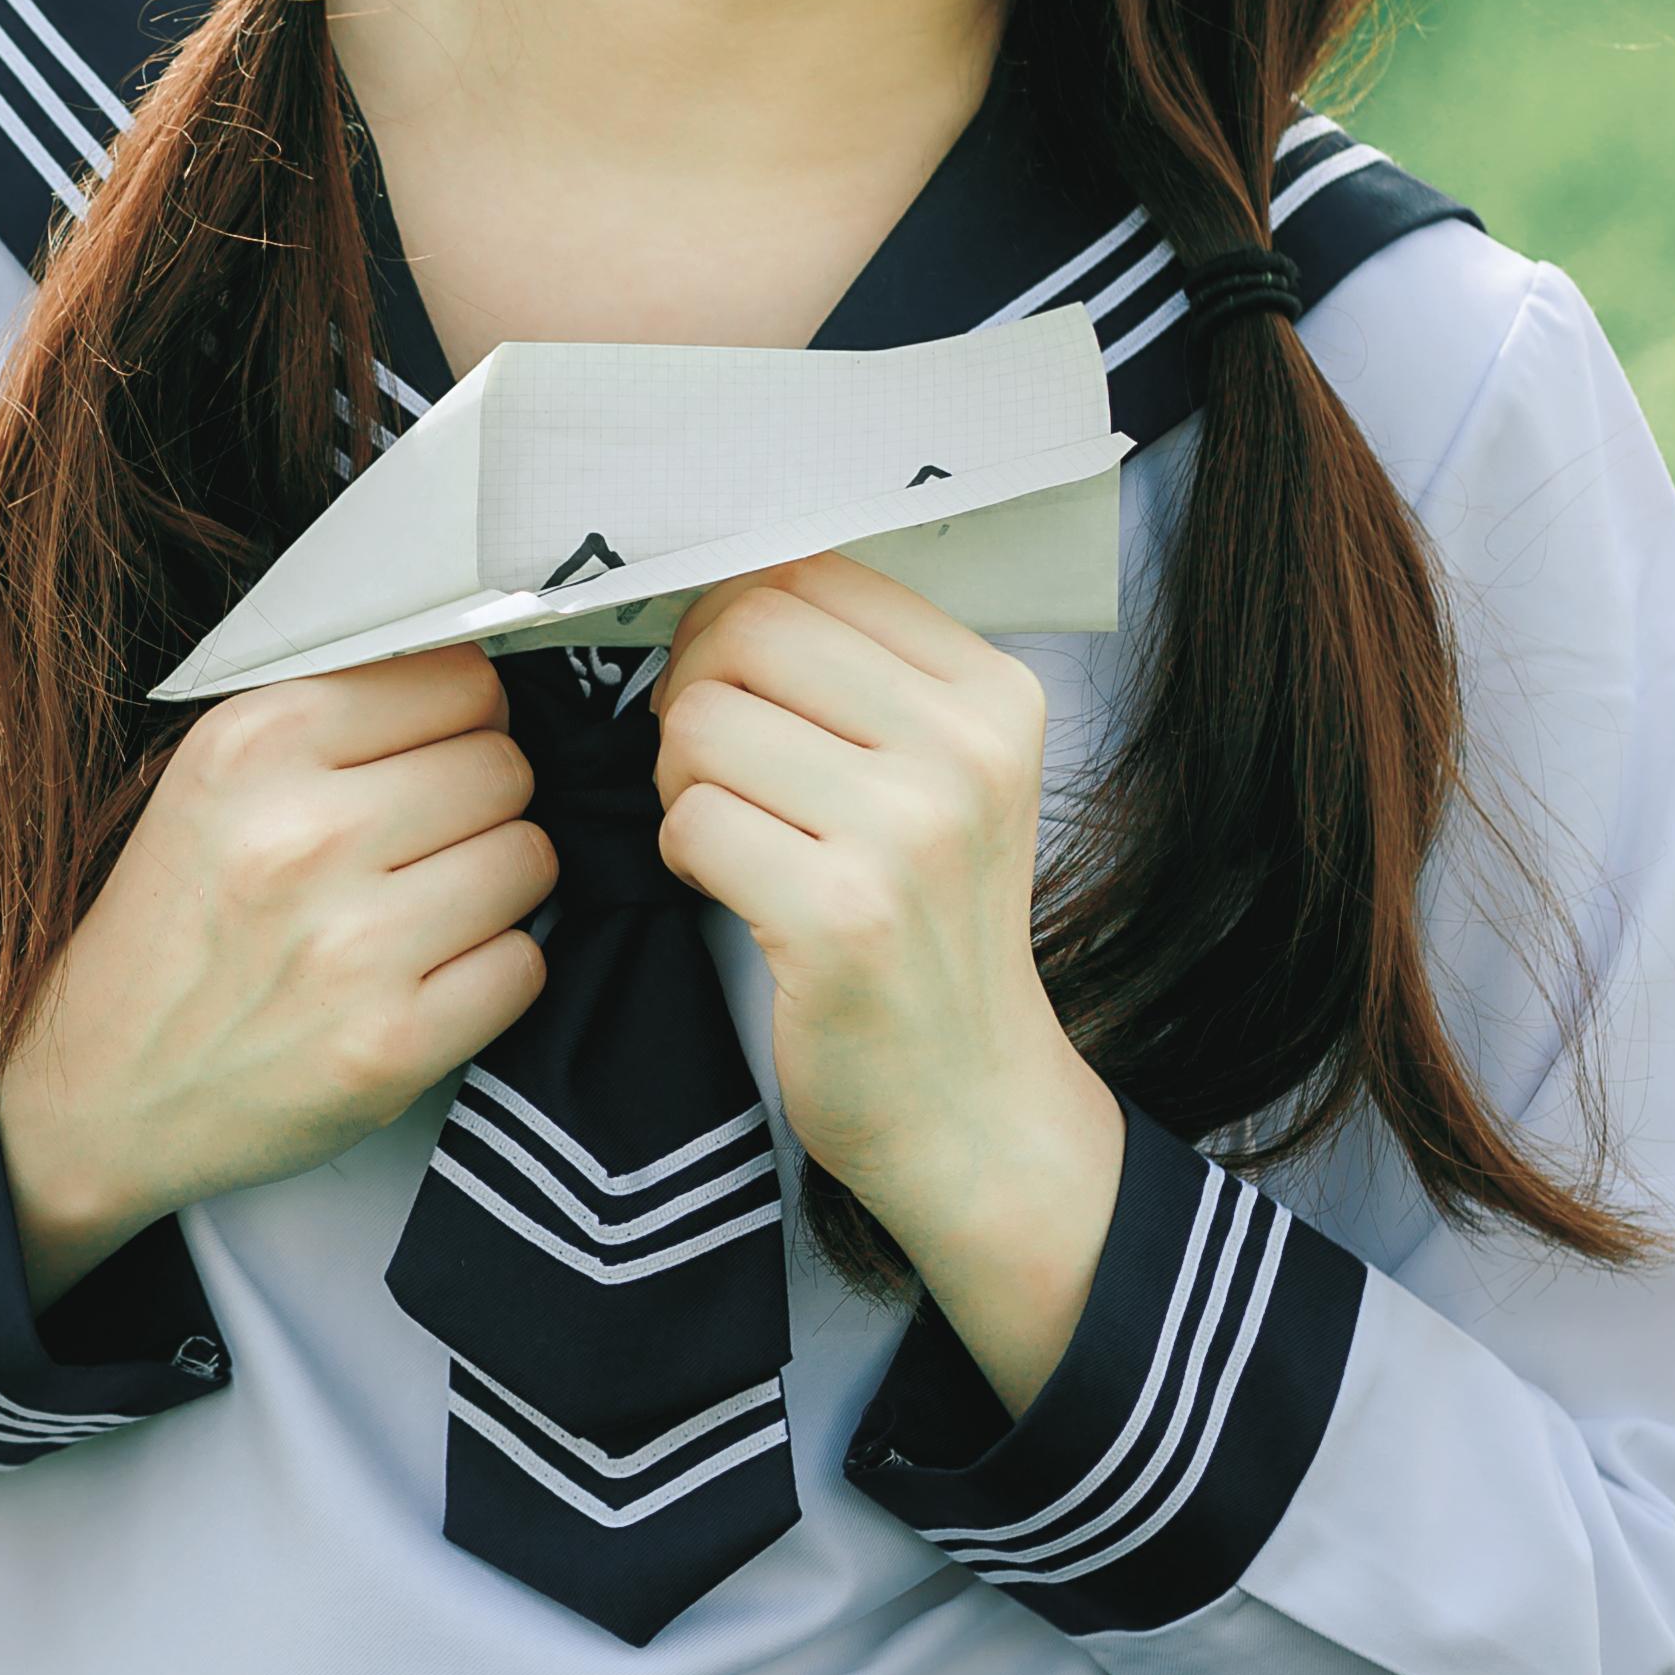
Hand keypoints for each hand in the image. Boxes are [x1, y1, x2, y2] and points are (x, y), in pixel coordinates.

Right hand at [0, 649, 554, 1302]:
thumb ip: (328, 724)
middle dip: (479, 806)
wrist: (94, 1098)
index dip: (457, 724)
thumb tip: (477, 687)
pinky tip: (422, 981)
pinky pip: (525, 965)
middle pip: (505, 767)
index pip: (460, 679)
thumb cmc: (165, 936)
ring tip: (418, 915)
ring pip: (529, 859)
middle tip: (417, 850)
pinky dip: (491, 974)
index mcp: (251, 746)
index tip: (421, 763)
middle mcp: (302, 834)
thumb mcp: (207, 785)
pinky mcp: (394, 1045)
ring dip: (493, 889)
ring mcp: (352, 945)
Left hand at [652, 554, 1122, 1413]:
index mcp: (993, 695)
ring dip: (680, 780)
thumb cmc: (927, 924)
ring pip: (701, 723)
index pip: (809, 574)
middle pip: (746, 632)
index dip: (733, 621)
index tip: (736, 688)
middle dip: (695, 693)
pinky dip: (682, 853)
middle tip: (713, 765)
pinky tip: (730, 887)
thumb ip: (856, 673)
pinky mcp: (838, 917)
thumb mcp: (942, 776)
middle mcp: (964, 752)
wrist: (968, 1099)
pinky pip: (690, 822)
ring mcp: (907, 834)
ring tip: (730, 832)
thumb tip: (718, 582)